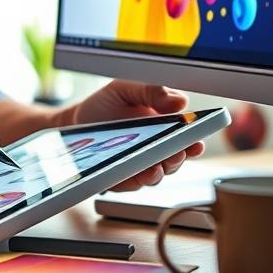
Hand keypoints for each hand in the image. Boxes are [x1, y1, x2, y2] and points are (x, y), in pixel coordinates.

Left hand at [58, 81, 204, 190]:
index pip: (185, 138)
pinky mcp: (120, 178)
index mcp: (162, 126)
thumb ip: (151, 91)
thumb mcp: (125, 88)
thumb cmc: (104, 104)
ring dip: (158, 173)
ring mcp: (138, 165)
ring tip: (155, 167)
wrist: (76, 120)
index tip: (196, 142)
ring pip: (155, 175)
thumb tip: (181, 101)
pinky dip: (134, 181)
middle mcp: (155, 149)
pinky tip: (134, 174)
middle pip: (174, 160)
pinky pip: (130, 183)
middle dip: (177, 159)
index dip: (193, 142)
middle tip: (176, 154)